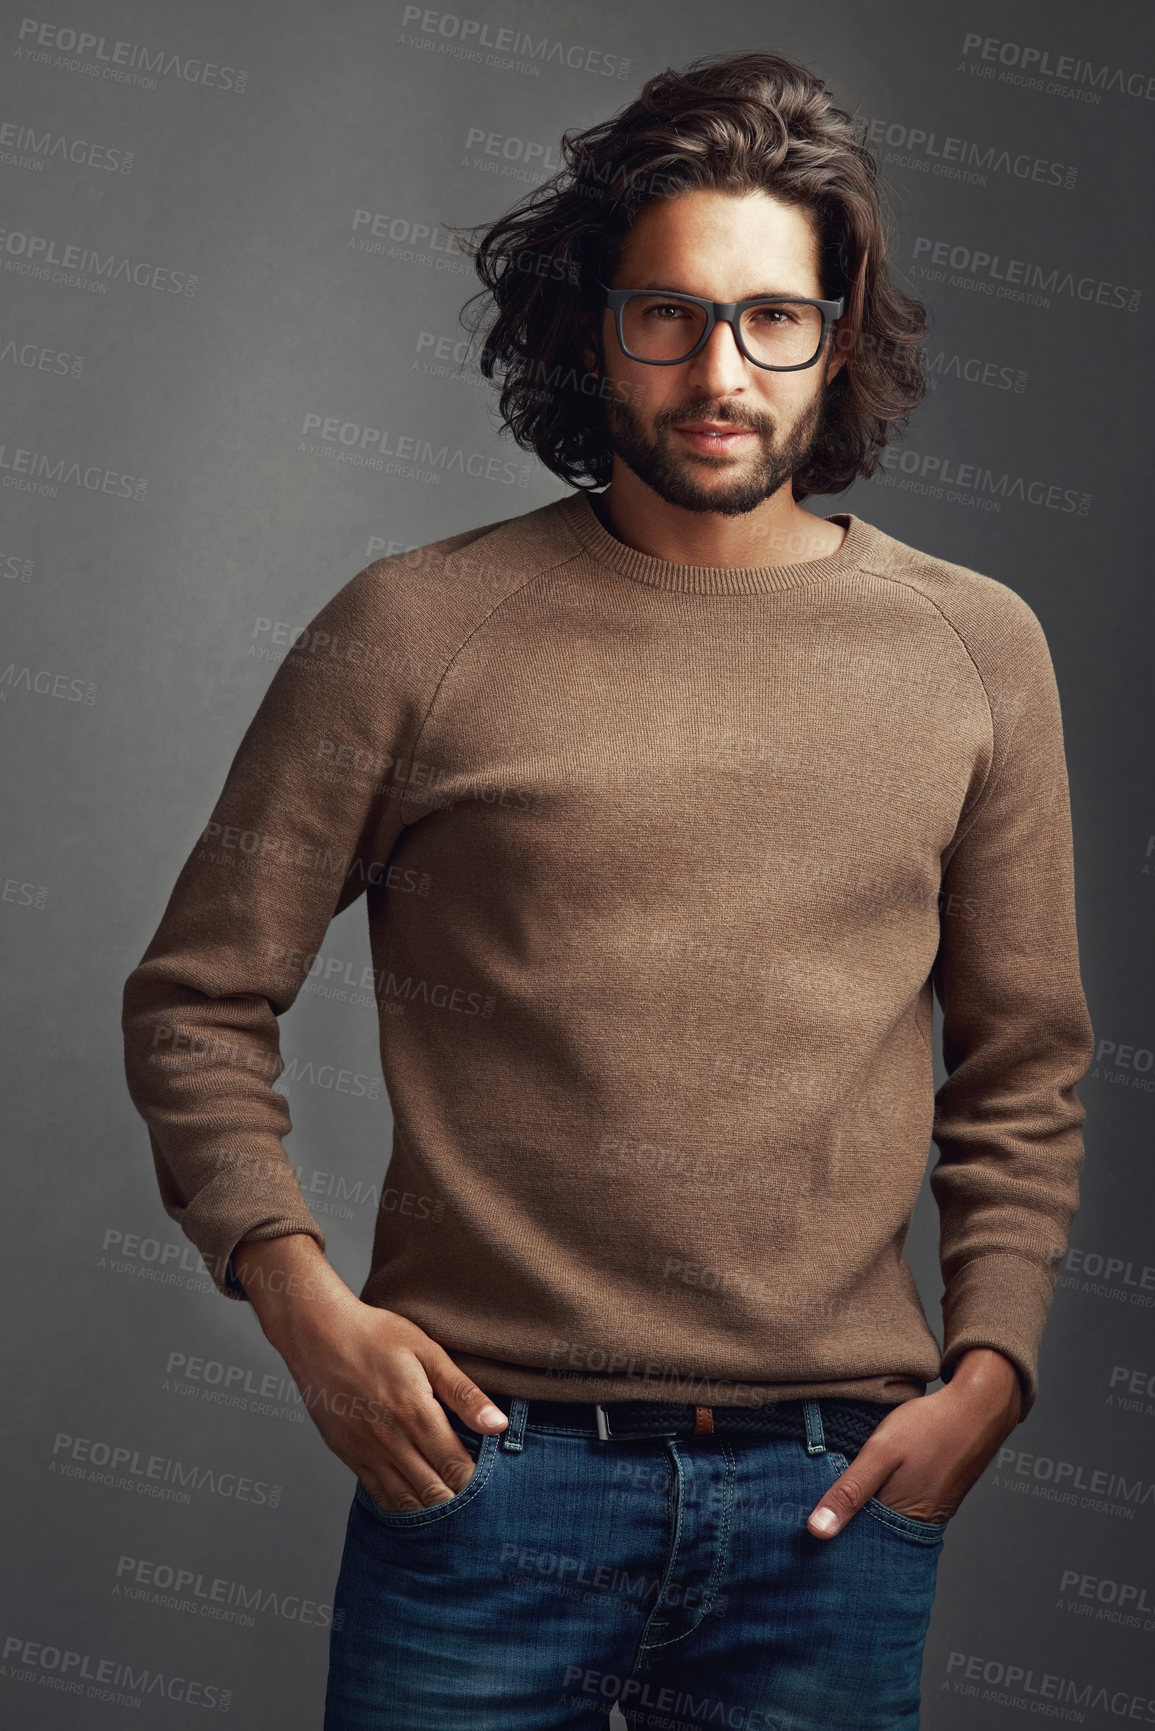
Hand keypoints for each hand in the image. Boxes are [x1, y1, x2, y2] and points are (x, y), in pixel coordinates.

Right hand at [233, 1234, 507, 1511]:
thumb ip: (463, 1393)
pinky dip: (399, 1504)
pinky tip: (415, 1500)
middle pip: (433, 1491)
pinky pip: (376, 1493)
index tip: (492, 1481)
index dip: (477, 1481)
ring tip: (450, 1504)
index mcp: (415, 1413)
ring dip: (430, 1507)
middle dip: (457, 1499)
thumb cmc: (375, 1335)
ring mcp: (365, 1450)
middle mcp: (389, 1440)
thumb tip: (498, 1425)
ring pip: (404, 1500)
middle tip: (476, 1497)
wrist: (317, 1333)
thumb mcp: (427, 1351)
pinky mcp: (346, 1453)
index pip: (456, 1467)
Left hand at [806, 1348, 1021, 1536]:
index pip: (856, 1543)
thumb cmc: (929, 1428)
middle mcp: (917, 1525)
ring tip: (838, 1505)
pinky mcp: (937, 1499)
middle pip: (872, 1536)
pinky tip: (872, 1492)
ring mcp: (930, 1513)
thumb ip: (850, 1491)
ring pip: (887, 1523)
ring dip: (866, 1516)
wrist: (978, 1409)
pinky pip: (904, 1511)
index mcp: (899, 1519)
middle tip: (813, 1518)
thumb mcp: (880, 1453)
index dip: (830, 1537)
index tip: (802, 1532)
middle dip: (846, 1530)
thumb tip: (817, 1530)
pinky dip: (885, 1504)